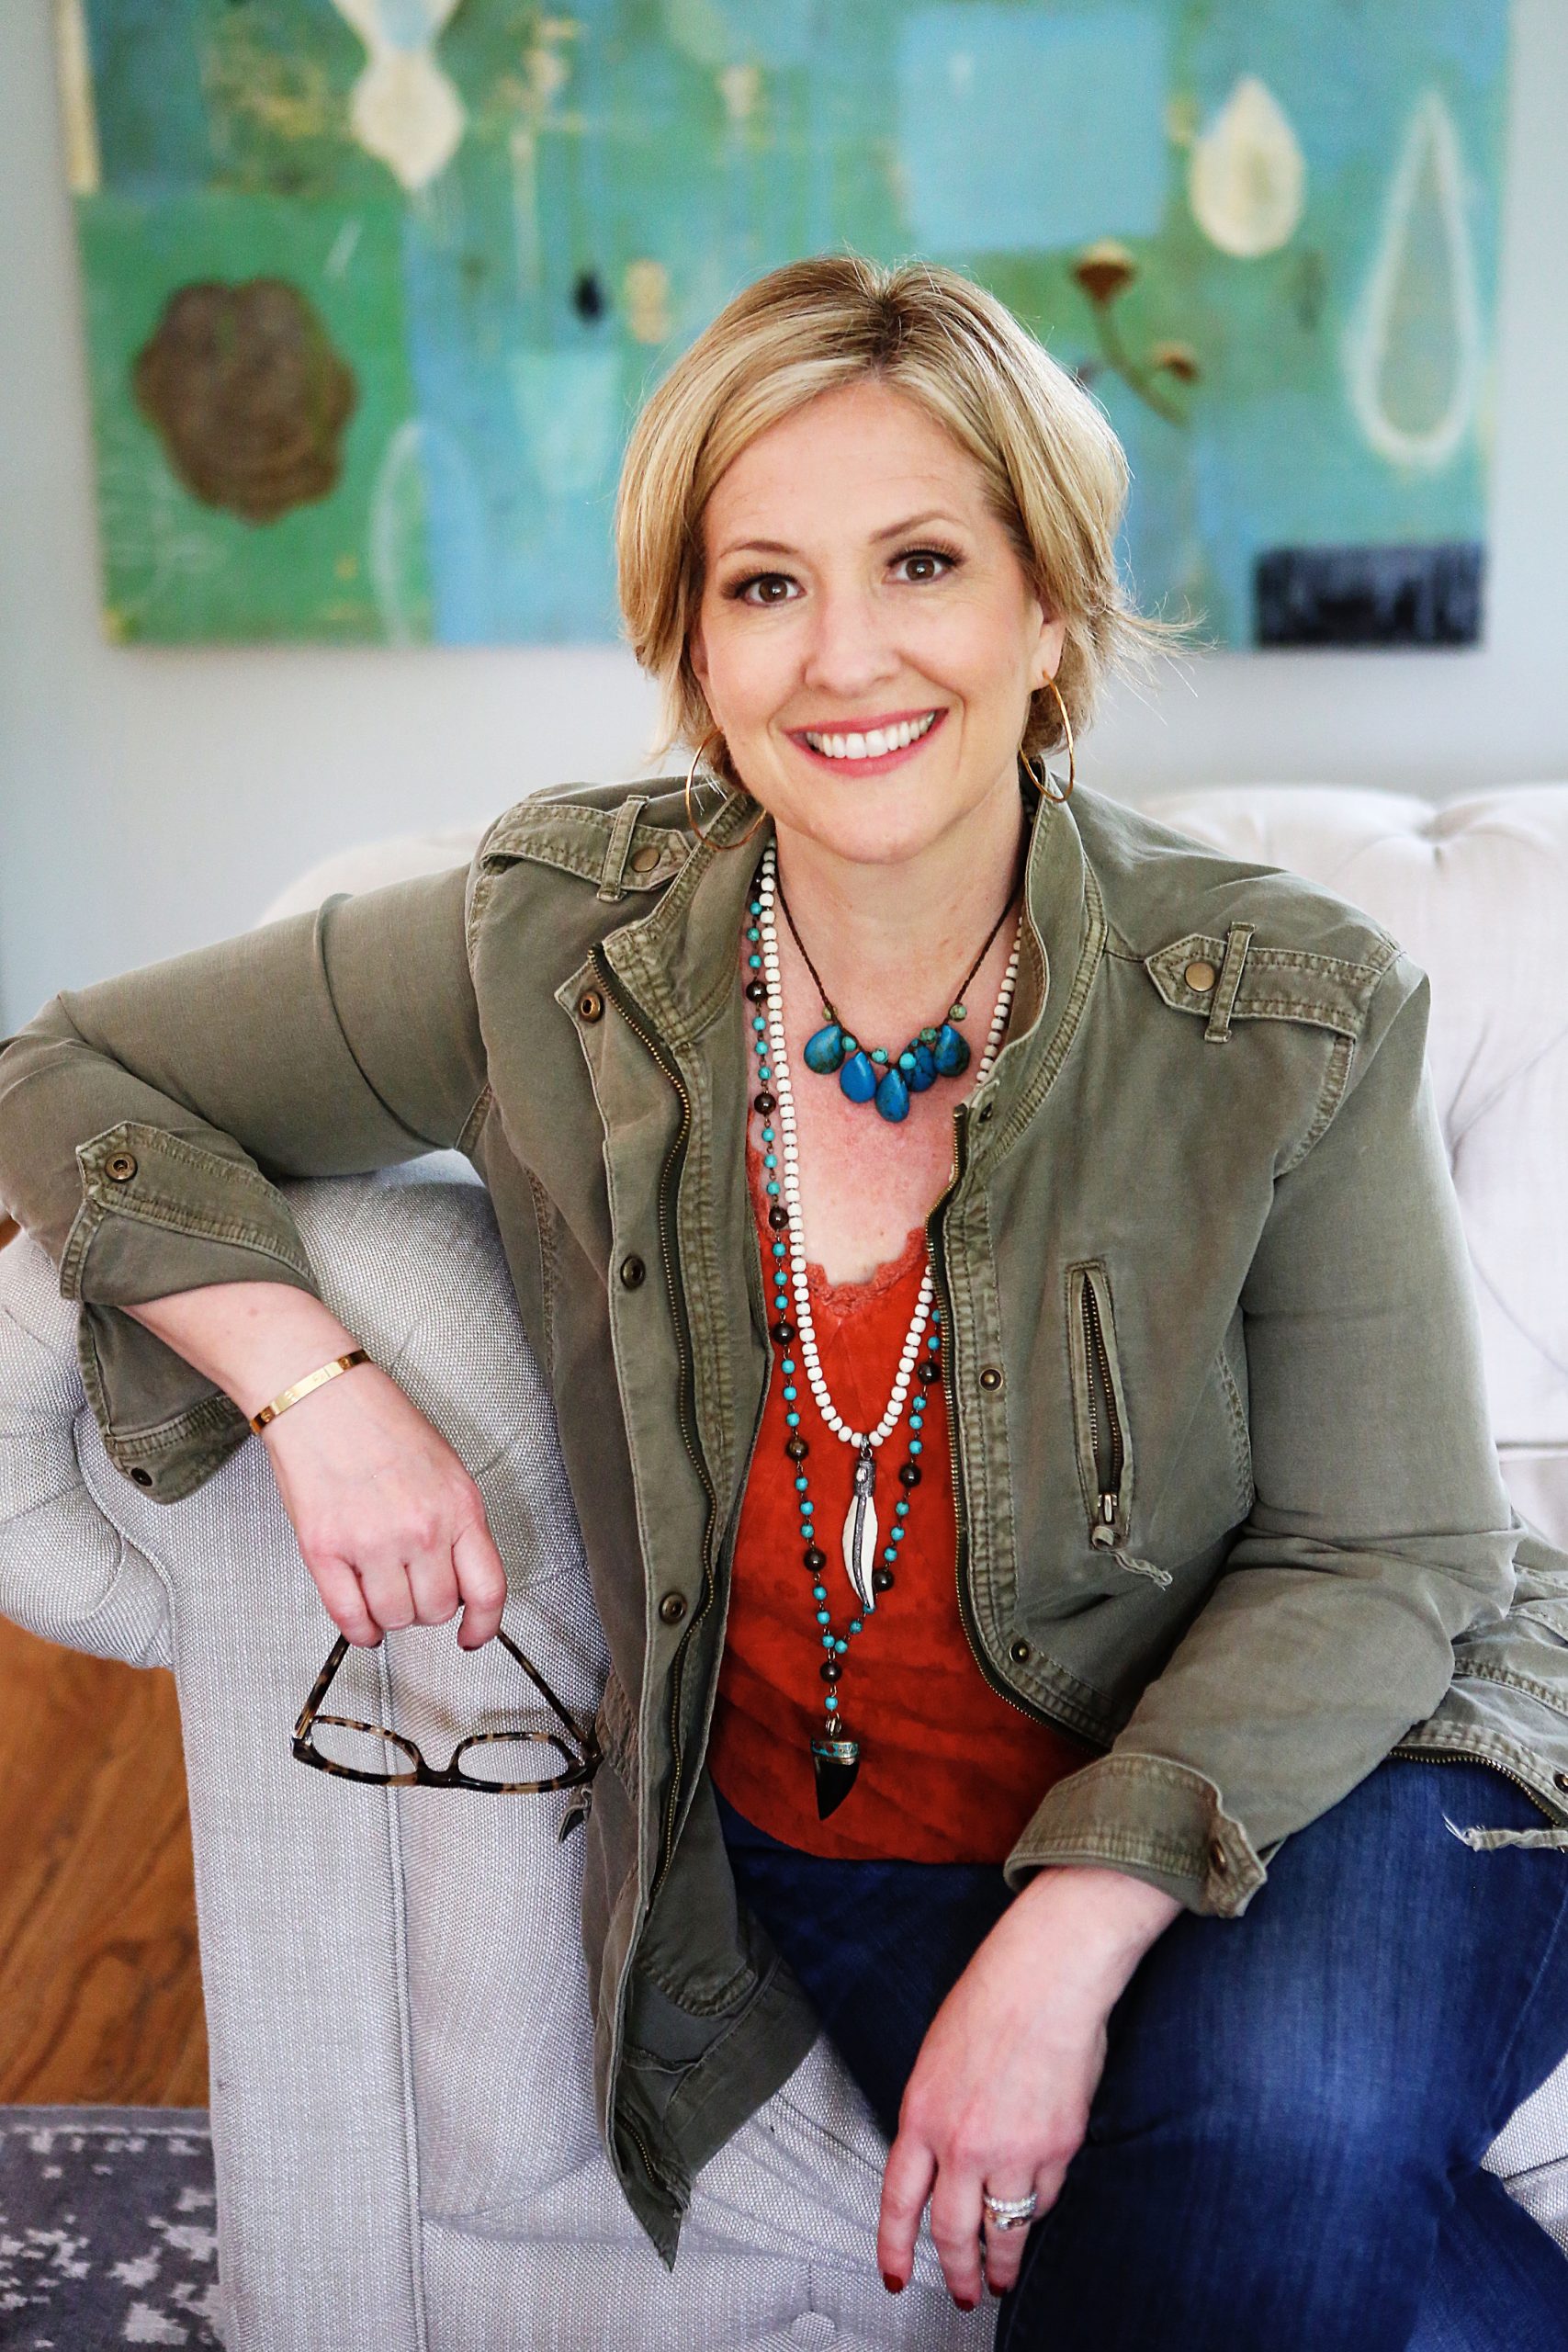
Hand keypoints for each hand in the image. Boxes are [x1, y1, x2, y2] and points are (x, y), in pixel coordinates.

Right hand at [260, 1360, 508, 1648]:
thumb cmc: (379, 1421)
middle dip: (428, 1609)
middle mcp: (421, 1528)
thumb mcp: (444, 1468)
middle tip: (414, 1591)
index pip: (488, 1588)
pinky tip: (362, 1621)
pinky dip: (359, 1630)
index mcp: (459, 1505)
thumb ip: (457, 1522)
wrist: (319, 1394)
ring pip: (395, 1618)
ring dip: (392, 1617)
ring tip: (384, 1595)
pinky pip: (349, 1617)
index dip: (484, 1624)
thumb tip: (460, 1574)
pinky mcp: (324, 1549)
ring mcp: (371, 1541)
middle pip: (438, 1609)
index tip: (473, 1635)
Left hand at [876, 1865, 1181, 2307]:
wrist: (1047, 1975)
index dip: (893, 2248)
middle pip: (953, 2234)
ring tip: (1002, 2278)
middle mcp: (962, 2142)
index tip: (896, 2278)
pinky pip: (1044, 2197)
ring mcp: (1012, 2150)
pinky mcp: (1057, 2148)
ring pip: (1005, 2230)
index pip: (898, 2201)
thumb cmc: (992, 2000)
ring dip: (1003, 2264)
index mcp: (921, 2113)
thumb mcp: (937, 2058)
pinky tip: (1036, 2207)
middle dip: (957, 2274)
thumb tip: (940, 2160)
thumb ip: (935, 2114)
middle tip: (964, 2294)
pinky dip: (1038, 2207)